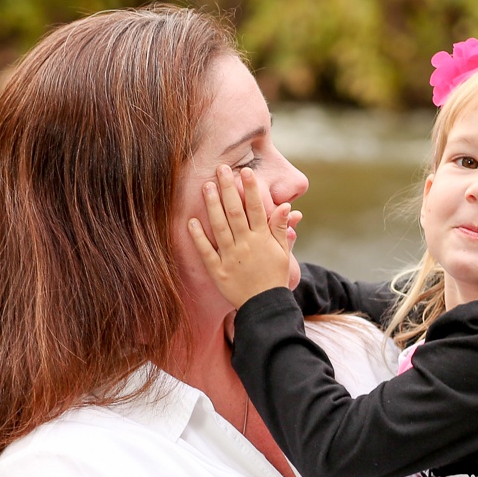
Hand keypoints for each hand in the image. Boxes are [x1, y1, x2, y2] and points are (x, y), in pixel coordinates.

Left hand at [187, 165, 301, 307]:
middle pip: (235, 212)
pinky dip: (198, 237)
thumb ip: (281, 228)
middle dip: (228, 189)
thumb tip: (286, 206)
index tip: (245, 172)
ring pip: (220, 227)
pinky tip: (191, 221)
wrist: (265, 307)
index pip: (257, 208)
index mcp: (263, 239)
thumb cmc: (274, 276)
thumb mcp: (283, 252)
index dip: (251, 189)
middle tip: (221, 169)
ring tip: (206, 186)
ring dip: (212, 205)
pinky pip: (206, 251)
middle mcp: (246, 245)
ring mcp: (230, 258)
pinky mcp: (218, 271)